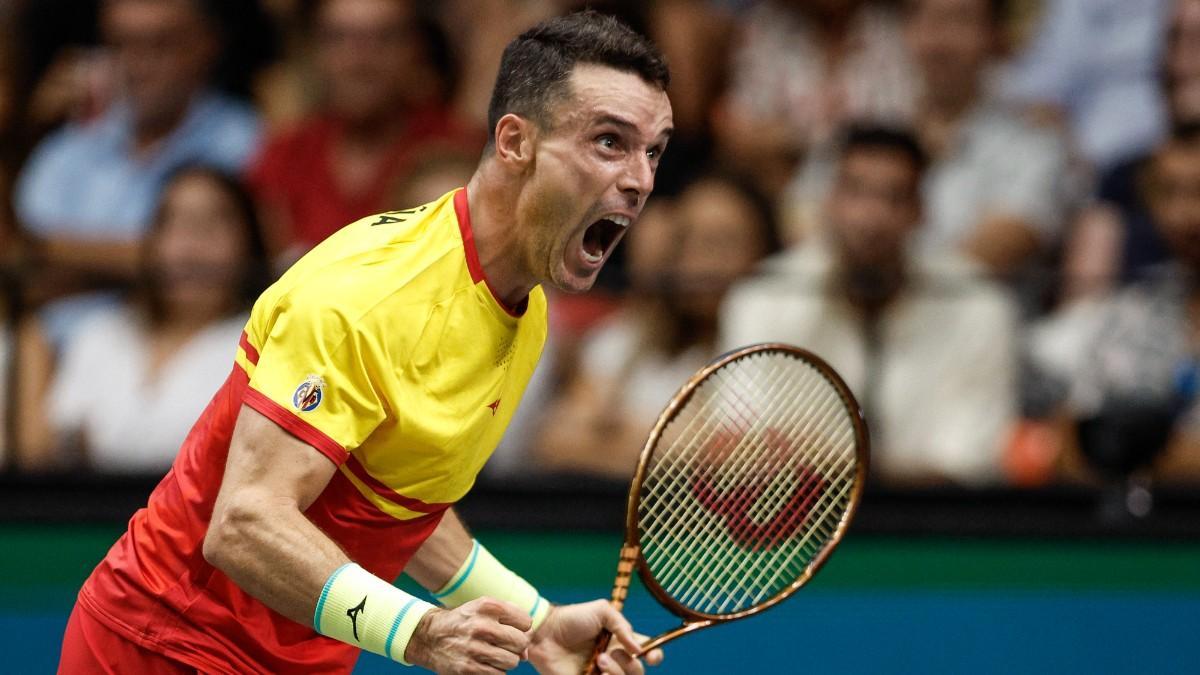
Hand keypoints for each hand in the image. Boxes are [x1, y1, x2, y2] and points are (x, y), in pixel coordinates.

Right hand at [405, 598, 531, 673]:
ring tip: (492, 654)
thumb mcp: (485, 610)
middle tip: (503, 645)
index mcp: (488, 606)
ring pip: (512, 662)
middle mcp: (481, 625)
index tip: (509, 629)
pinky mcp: (468, 668)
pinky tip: (484, 663)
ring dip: (506, 661)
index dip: (521, 628)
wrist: (430, 637)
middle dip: (516, 646)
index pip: (526, 622)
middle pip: (521, 642)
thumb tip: (526, 654)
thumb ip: (511, 623)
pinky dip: (496, 672)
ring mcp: (474, 648)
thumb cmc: (465, 622)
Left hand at [527, 600, 663, 674]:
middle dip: (628, 665)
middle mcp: (614, 660)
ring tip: (598, 661)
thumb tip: (639, 649)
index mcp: (621, 642)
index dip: (655, 656)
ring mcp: (600, 674)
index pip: (647, 653)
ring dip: (616, 673)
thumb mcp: (602, 611)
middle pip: (637, 672)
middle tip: (607, 655)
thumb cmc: (572, 618)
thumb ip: (623, 626)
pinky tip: (596, 673)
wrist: (545, 632)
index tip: (651, 656)